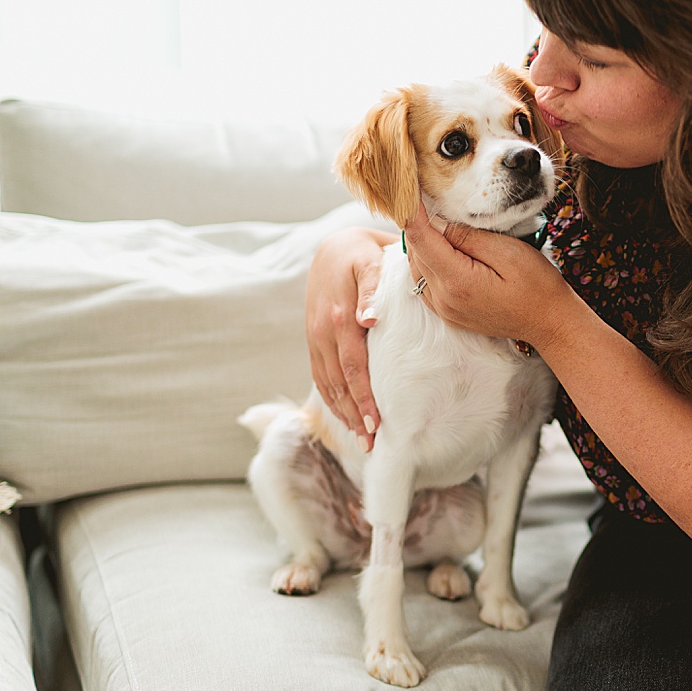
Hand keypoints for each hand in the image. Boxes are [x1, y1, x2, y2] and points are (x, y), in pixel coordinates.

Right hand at [306, 226, 392, 450]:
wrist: (334, 246)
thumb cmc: (363, 253)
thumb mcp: (370, 260)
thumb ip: (372, 289)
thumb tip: (371, 319)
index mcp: (339, 317)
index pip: (353, 366)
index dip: (363, 397)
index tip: (376, 423)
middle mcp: (323, 332)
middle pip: (339, 383)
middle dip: (354, 415)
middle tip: (372, 444)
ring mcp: (315, 338)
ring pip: (327, 384)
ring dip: (343, 413)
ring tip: (361, 440)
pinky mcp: (314, 340)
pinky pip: (320, 376)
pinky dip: (332, 399)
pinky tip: (345, 417)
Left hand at [404, 203, 571, 347]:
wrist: (549, 322)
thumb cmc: (537, 286)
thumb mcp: (508, 253)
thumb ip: (469, 237)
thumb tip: (438, 221)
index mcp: (457, 281)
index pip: (420, 238)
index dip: (411, 210)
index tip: (408, 187)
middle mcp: (443, 298)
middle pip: (416, 252)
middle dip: (419, 224)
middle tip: (429, 197)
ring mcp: (444, 309)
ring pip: (417, 266)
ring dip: (424, 243)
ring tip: (439, 220)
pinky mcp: (448, 313)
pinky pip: (425, 282)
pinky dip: (429, 261)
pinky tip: (444, 248)